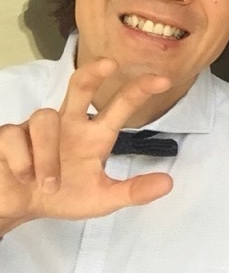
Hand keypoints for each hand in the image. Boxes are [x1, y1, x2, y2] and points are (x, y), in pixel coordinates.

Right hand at [0, 58, 173, 232]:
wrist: (19, 209)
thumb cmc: (63, 197)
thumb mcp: (101, 199)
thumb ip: (132, 192)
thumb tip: (169, 183)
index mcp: (94, 135)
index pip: (120, 106)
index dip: (139, 91)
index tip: (163, 80)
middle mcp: (69, 122)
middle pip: (81, 85)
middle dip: (93, 72)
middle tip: (109, 63)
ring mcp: (36, 126)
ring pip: (44, 119)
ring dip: (47, 155)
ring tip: (48, 185)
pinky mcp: (8, 135)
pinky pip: (14, 137)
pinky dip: (22, 160)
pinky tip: (23, 176)